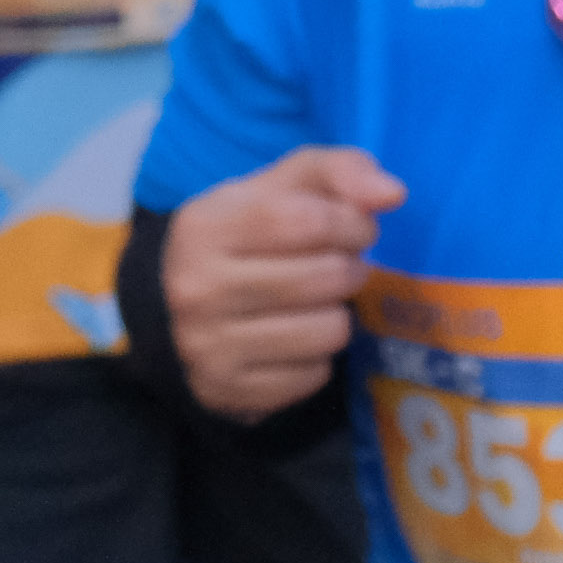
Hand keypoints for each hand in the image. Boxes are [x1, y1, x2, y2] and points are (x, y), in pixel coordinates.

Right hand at [162, 150, 406, 420]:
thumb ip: (335, 172)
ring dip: (337, 314)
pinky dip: (318, 357)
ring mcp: (209, 345)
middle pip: (323, 277)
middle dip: (350, 268)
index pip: (307, 220)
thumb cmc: (240, 239)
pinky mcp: (227, 391)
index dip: (351, 222)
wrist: (169, 309)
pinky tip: (296, 339)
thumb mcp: (274, 190)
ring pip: (328, 330)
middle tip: (341, 266)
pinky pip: (313, 376)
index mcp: (205, 227)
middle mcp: (198, 288)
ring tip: (319, 303)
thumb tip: (393, 193)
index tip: (358, 227)